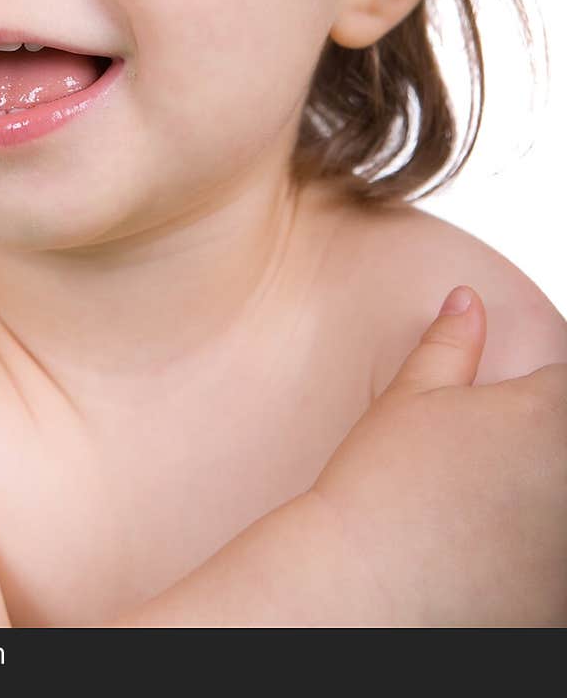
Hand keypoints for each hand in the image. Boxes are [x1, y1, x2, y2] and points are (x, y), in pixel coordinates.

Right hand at [308, 286, 566, 626]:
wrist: (359, 590)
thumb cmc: (378, 492)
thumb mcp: (410, 398)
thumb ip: (450, 343)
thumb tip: (466, 300)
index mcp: (549, 417)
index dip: (541, 395)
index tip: (509, 416)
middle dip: (542, 446)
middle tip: (494, 463)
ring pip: (563, 505)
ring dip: (541, 501)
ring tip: (488, 512)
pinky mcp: (561, 605)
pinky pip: (555, 564)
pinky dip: (536, 558)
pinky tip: (489, 559)